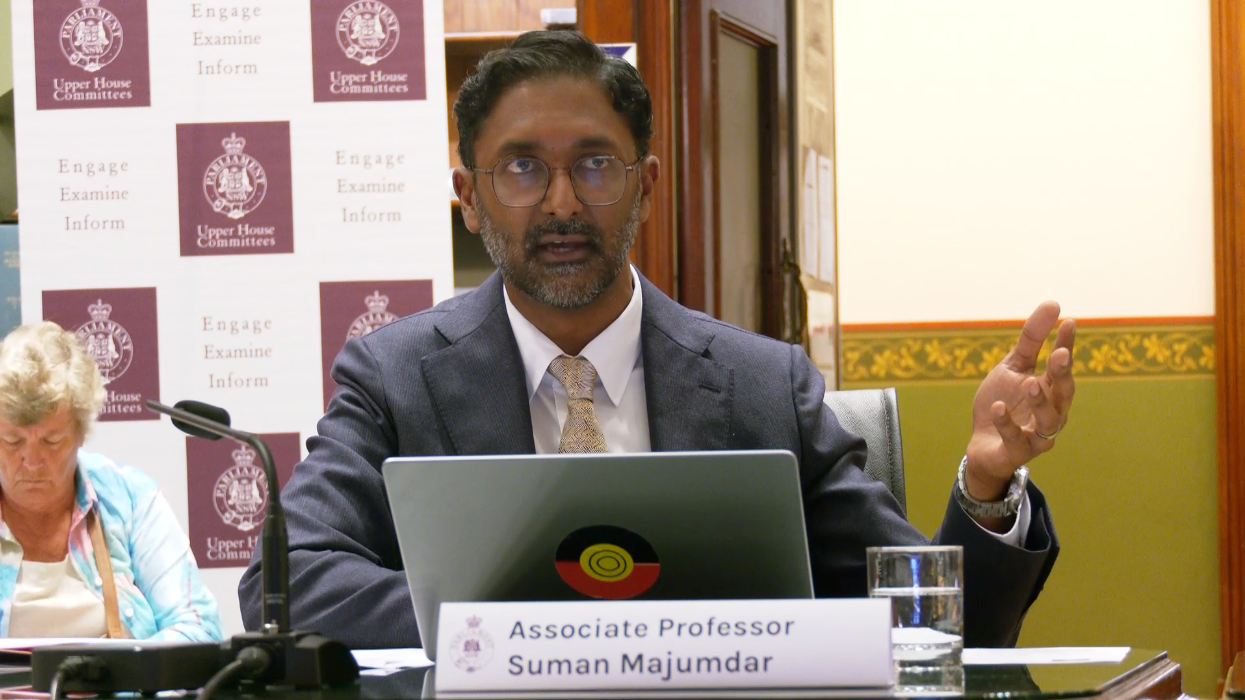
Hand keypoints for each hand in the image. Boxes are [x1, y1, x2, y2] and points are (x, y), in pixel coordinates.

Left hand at [965, 301, 1075, 501]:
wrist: (983, 443)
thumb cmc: (1004, 403)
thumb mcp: (1013, 368)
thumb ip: (1031, 340)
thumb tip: (1054, 304)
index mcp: (1052, 390)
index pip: (1062, 366)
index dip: (1066, 345)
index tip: (1068, 322)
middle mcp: (1051, 412)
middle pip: (1063, 393)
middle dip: (1063, 374)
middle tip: (1060, 354)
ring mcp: (1037, 435)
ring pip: (1048, 420)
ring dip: (1041, 401)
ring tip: (1030, 383)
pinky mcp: (1017, 452)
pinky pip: (1015, 439)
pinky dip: (1007, 424)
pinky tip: (998, 407)